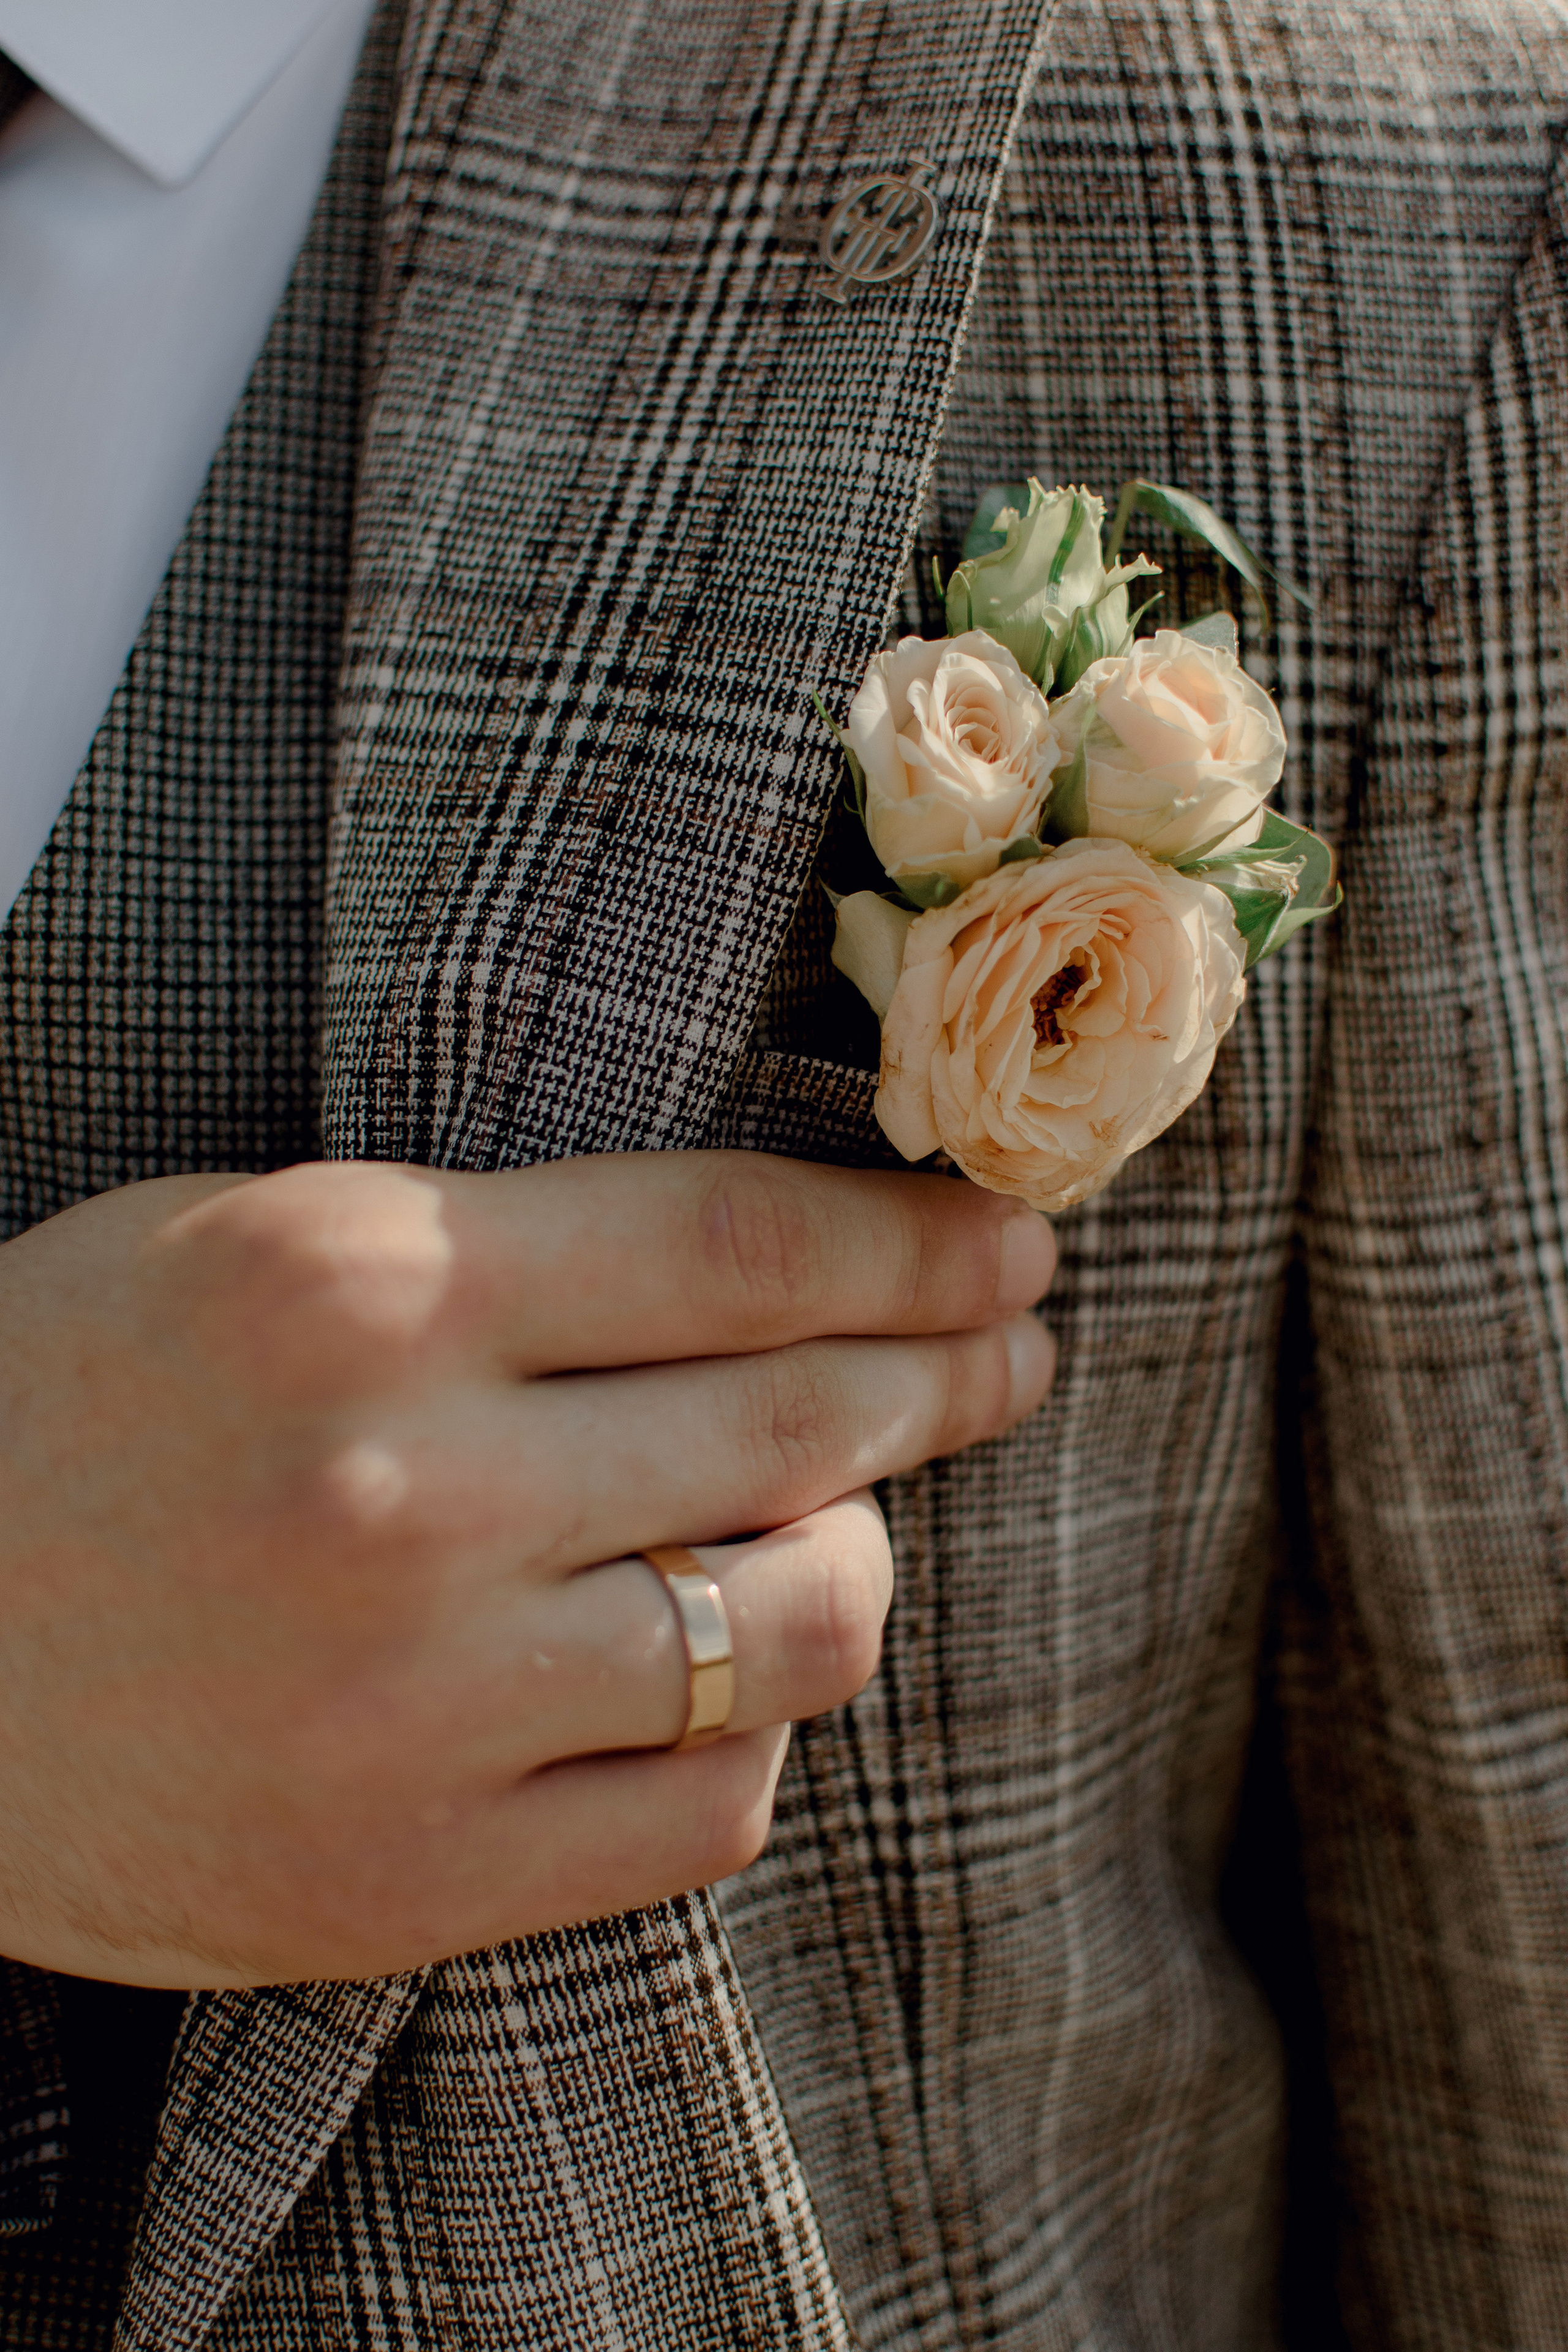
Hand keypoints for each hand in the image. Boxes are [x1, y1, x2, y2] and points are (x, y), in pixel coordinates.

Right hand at [0, 1153, 1054, 1985]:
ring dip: (853, 1558)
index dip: (911, 1244)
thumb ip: (508, 1262)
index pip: (739, 1245)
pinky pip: (707, 1807)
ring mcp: (418, 1700)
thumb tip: (776, 1289)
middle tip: (1010, 1350)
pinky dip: (746, 1732)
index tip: (999, 1245)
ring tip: (832, 1523)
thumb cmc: (66, 1414)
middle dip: (950, 1371)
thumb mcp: (259, 1256)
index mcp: (357, 1285)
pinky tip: (705, 1680)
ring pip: (798, 1624)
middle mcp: (407, 1488)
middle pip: (800, 1416)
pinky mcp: (409, 1873)